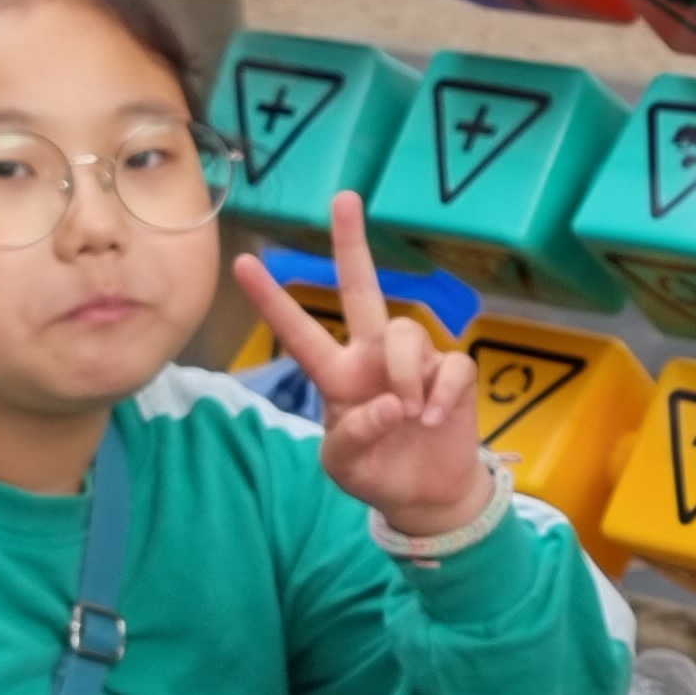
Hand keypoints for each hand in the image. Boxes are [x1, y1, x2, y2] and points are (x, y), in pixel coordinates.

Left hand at [233, 196, 493, 539]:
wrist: (425, 496)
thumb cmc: (377, 472)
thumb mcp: (344, 466)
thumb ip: (353, 437)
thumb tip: (390, 404)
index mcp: (337, 375)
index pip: (299, 333)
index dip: (272, 301)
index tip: (242, 263)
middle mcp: (372, 357)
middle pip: (361, 290)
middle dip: (351, 245)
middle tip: (343, 198)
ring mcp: (415, 362)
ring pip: (407, 333)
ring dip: (406, 374)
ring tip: (410, 416)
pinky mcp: (453, 375)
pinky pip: (451, 364)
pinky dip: (442, 393)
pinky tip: (435, 420)